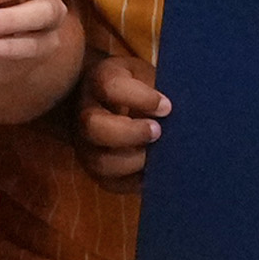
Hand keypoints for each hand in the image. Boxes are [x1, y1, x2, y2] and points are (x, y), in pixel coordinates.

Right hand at [73, 45, 170, 186]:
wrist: (123, 101)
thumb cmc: (142, 86)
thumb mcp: (149, 76)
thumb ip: (158, 87)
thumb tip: (173, 111)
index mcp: (99, 79)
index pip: (110, 86)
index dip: (141, 98)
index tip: (167, 106)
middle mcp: (85, 112)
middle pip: (93, 126)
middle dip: (130, 133)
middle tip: (158, 132)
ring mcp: (86, 144)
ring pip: (99, 161)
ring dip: (133, 162)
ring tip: (158, 156)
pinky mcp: (96, 170)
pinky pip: (111, 183)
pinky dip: (135, 181)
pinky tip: (155, 172)